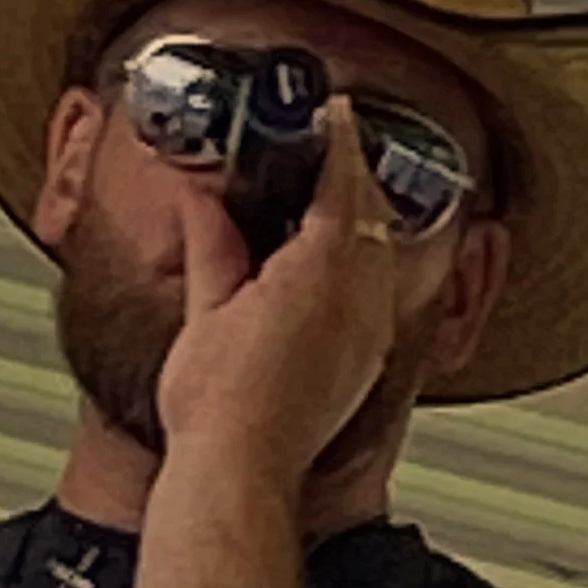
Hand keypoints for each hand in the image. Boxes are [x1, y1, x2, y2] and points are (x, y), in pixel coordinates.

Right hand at [152, 99, 404, 492]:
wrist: (238, 472)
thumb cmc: (221, 408)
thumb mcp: (206, 308)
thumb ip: (212, 242)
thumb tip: (203, 199)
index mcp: (319, 271)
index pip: (341, 183)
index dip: (337, 142)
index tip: (332, 115)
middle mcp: (358, 299)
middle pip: (372, 214)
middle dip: (353, 179)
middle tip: (329, 154)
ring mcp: (369, 334)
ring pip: (383, 253)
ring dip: (362, 223)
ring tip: (331, 206)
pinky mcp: (367, 366)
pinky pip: (380, 295)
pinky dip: (364, 267)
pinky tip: (336, 271)